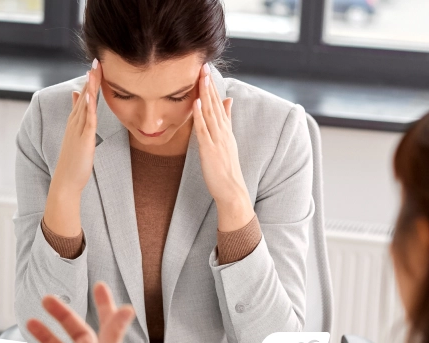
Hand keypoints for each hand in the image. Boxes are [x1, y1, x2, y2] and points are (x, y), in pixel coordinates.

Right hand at [43, 59, 102, 236]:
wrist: (66, 182)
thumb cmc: (74, 163)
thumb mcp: (77, 139)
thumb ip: (79, 122)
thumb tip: (79, 106)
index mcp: (75, 123)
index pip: (83, 98)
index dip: (90, 82)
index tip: (95, 66)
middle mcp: (75, 124)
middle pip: (83, 96)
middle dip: (90, 79)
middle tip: (96, 60)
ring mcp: (78, 131)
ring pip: (85, 105)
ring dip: (89, 87)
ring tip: (94, 70)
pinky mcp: (83, 139)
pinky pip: (87, 120)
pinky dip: (87, 107)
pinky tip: (89, 95)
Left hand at [193, 63, 254, 231]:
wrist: (233, 191)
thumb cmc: (226, 170)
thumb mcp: (227, 142)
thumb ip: (226, 122)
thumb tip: (228, 101)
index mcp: (226, 130)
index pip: (218, 104)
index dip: (212, 87)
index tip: (206, 71)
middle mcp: (223, 132)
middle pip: (215, 104)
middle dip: (209, 84)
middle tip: (203, 65)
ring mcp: (218, 140)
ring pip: (210, 113)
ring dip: (205, 94)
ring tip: (201, 77)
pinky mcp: (210, 149)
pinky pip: (205, 129)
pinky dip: (200, 115)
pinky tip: (196, 102)